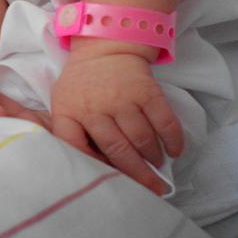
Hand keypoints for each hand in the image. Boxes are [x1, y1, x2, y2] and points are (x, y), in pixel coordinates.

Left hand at [50, 52, 183, 194]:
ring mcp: (123, 99)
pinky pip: (164, 121)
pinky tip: (174, 150)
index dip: (92, 168)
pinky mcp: (146, 91)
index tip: (107, 182)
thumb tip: (91, 168)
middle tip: (150, 190)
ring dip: (153, 158)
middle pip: (118, 150)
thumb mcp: (63, 104)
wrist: (103, 48)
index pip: (74, 146)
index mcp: (69, 112)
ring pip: (142, 139)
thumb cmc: (81, 84)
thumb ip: (70, 132)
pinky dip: (173, 140)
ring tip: (156, 164)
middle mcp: (96, 108)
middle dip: (136, 175)